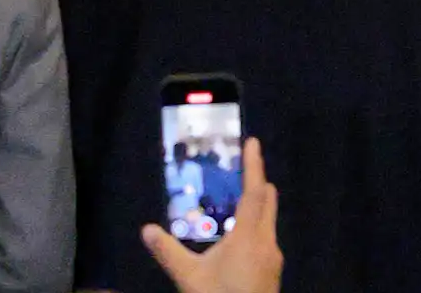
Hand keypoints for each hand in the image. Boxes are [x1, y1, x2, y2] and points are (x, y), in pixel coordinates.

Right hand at [139, 138, 279, 292]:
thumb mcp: (190, 279)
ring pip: (269, 223)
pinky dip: (257, 227)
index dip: (254, 166)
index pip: (254, 193)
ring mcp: (273, 262)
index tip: (254, 142)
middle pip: (267, 204)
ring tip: (240, 199)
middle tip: (247, 165)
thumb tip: (146, 230)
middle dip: (259, 182)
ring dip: (258, 207)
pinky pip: (267, 240)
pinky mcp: (272, 276)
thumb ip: (168, 252)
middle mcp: (267, 245)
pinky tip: (241, 237)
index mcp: (249, 238)